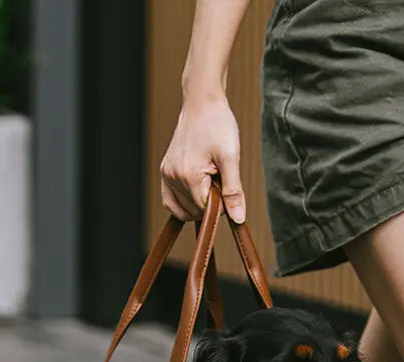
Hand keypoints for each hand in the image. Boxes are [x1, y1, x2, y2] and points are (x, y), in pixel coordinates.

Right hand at [160, 96, 245, 222]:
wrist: (202, 102)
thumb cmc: (217, 124)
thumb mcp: (231, 158)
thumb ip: (233, 191)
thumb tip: (238, 218)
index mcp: (188, 176)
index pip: (205, 210)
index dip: (221, 205)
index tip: (228, 185)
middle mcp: (172, 177)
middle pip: (194, 211)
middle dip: (209, 202)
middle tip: (218, 177)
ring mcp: (166, 174)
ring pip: (182, 209)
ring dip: (198, 202)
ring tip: (209, 178)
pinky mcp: (165, 171)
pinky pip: (171, 201)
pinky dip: (184, 204)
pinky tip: (196, 193)